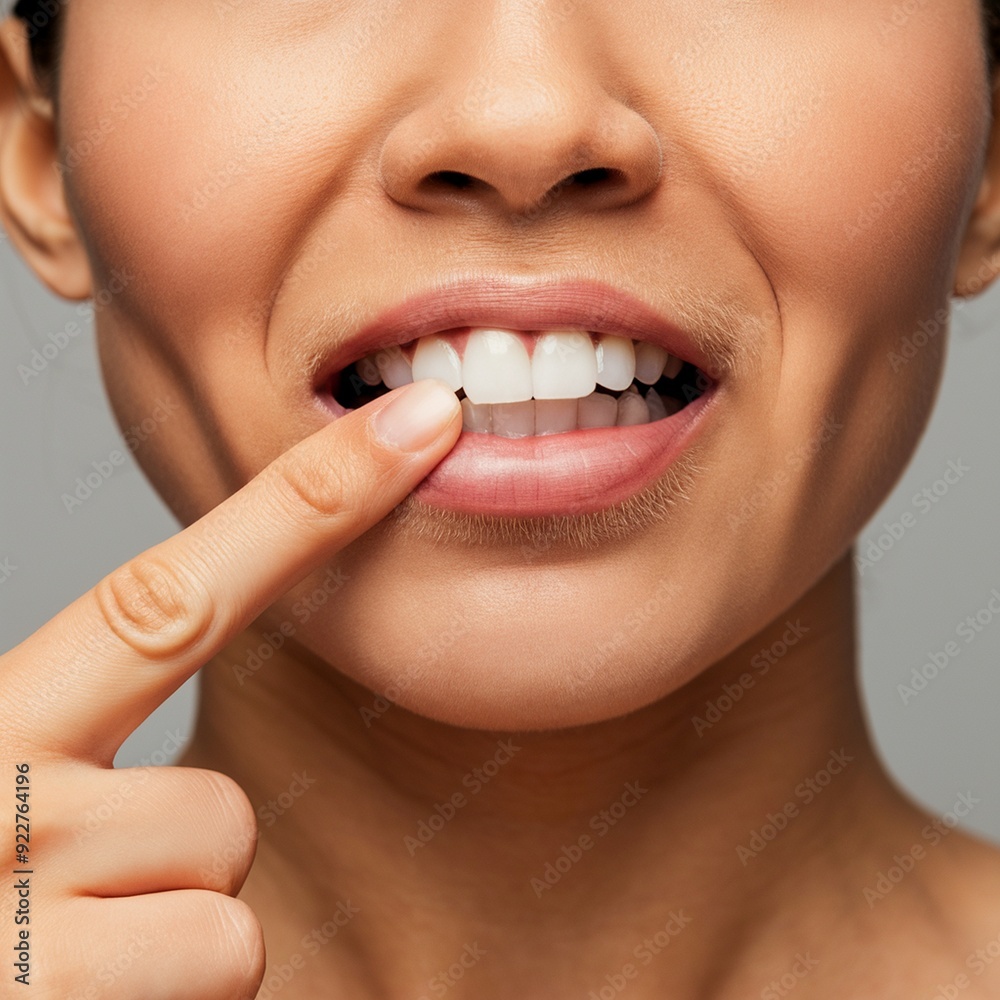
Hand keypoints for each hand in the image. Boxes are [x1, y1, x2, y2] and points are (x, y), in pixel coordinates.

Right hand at [0, 379, 460, 999]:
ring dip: (161, 954)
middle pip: (218, 811)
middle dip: (172, 864)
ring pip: (222, 914)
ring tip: (55, 977)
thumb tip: (177, 714)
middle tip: (61, 912)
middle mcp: (1, 814)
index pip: (173, 594)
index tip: (415, 428)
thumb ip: (66, 734)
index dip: (311, 504)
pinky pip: (214, 981)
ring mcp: (29, 936)